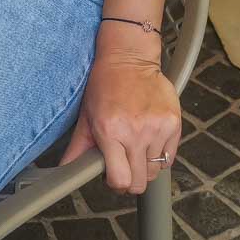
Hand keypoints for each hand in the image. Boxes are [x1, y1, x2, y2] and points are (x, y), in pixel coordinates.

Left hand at [60, 42, 180, 194]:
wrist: (129, 56)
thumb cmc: (105, 83)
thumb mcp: (87, 114)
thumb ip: (78, 146)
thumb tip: (66, 169)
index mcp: (110, 131)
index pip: (120, 180)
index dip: (116, 182)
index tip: (113, 175)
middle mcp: (135, 132)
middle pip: (140, 182)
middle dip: (131, 178)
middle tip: (124, 163)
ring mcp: (157, 128)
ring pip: (155, 170)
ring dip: (145, 164)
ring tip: (135, 144)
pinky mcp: (173, 124)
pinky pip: (169, 157)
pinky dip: (160, 154)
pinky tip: (149, 138)